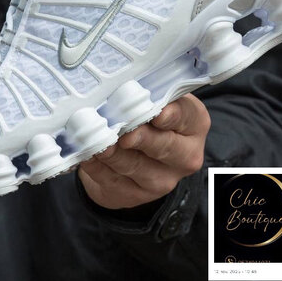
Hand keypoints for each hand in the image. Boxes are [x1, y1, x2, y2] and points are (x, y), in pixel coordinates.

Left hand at [78, 93, 210, 209]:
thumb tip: (128, 86)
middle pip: (165, 147)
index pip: (186, 118)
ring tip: (98, 142)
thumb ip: (149, 93)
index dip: (172, 116)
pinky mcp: (134, 194)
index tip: (158, 113)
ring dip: (113, 153)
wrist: (133, 156)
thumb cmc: (146, 118)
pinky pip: (112, 179)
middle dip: (142, 138)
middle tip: (126, 133)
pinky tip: (86, 154)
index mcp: (194, 125)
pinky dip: (97, 166)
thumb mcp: (157, 100)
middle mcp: (185, 156)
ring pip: (135, 165)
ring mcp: (161, 180)